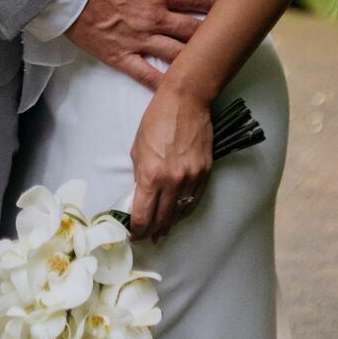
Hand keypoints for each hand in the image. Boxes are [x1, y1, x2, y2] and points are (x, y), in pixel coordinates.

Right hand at [65, 0, 214, 90]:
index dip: (210, 3)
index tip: (223, 7)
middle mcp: (153, 19)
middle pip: (191, 29)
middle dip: (211, 33)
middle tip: (226, 39)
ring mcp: (138, 40)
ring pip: (176, 54)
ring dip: (195, 58)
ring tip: (210, 64)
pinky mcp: (121, 56)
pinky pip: (146, 74)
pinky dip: (162, 83)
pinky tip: (176, 89)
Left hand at [129, 78, 212, 241]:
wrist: (187, 101)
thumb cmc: (157, 119)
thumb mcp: (138, 148)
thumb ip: (140, 175)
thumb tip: (141, 196)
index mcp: (151, 176)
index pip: (144, 215)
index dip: (137, 229)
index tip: (132, 234)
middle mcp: (172, 182)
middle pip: (162, 219)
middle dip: (151, 231)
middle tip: (145, 238)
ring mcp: (191, 179)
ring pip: (179, 213)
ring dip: (169, 225)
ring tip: (161, 232)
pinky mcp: (205, 173)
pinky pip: (194, 201)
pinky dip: (184, 211)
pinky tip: (178, 215)